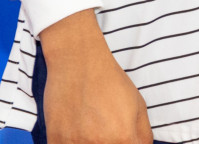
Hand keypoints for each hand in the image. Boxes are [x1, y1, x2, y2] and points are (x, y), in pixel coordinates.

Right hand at [40, 10, 152, 143]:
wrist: (78, 62)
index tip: (121, 139)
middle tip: (104, 129)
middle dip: (110, 142)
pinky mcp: (55, 141)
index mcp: (123, 139)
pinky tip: (76, 130)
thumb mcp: (139, 107)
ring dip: (89, 142)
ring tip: (89, 127)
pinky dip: (72, 142)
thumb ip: (143, 137)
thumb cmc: (110, 82)